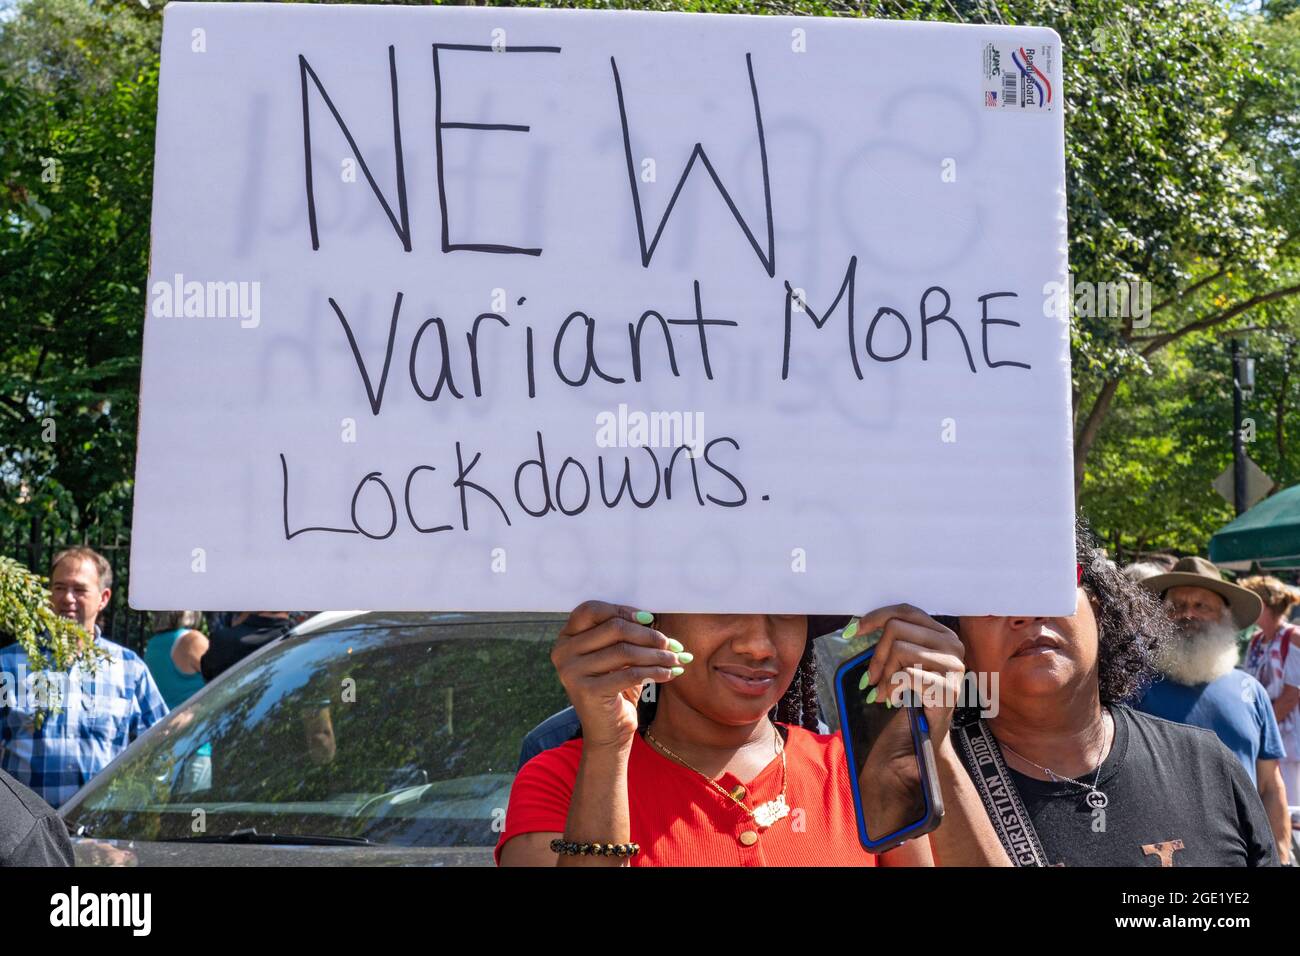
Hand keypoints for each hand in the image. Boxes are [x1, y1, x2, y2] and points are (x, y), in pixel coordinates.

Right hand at [552, 601, 681, 749]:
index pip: (593, 610)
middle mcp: (563, 651)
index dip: (623, 611)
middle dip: (648, 635)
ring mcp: (571, 671)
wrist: (608, 732)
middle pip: (613, 628)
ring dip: (656, 654)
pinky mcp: (586, 691)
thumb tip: (656, 619)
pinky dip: (655, 671)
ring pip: (625, 651)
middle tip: (671, 643)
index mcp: (567, 637)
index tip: (650, 619)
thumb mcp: (616, 656)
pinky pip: (630, 674)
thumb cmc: (615, 688)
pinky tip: (669, 673)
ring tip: (676, 658)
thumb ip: (626, 635)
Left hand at [856, 604, 965, 748]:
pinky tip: (891, 699)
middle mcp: (953, 645)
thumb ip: (892, 639)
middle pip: (896, 628)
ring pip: (898, 649)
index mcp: (943, 634)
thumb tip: (857, 626)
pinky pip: (905, 675)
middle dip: (877, 654)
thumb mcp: (903, 660)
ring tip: (885, 691)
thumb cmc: (912, 696)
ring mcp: (953, 666)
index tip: (853, 632)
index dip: (876, 617)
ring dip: (884, 674)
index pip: (906, 611)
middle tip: (872, 678)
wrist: (927, 736)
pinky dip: (891, 688)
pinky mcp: (948, 688)